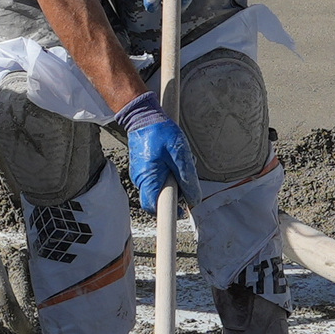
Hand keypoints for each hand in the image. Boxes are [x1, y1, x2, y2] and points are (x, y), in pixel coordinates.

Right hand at [114, 92, 196, 212]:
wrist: (143, 117)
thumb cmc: (160, 132)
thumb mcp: (180, 153)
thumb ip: (187, 177)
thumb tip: (193, 198)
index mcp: (149, 179)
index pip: (155, 208)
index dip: (169, 215)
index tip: (182, 214)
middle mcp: (141, 180)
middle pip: (160, 200)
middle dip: (176, 193)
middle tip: (185, 178)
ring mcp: (141, 176)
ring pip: (160, 189)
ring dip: (173, 181)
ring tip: (177, 162)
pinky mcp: (143, 171)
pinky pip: (158, 180)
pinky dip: (168, 174)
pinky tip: (172, 160)